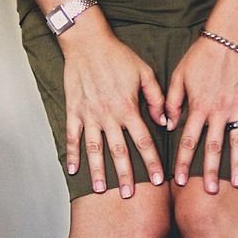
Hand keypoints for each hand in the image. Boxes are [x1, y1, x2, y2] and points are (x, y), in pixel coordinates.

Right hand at [59, 15, 166, 196]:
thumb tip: (165, 121)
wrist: (87, 42)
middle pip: (119, 151)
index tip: (159, 180)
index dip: (152, 162)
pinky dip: (72, 154)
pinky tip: (73, 170)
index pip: (143, 141)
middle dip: (125, 175)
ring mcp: (89, 115)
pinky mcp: (74, 111)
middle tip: (128, 195)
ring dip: (97, 171)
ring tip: (100, 190)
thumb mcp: (145, 72)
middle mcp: (108, 115)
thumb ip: (157, 98)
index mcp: (128, 107)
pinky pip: (72, 136)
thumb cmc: (117, 55)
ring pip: (95, 149)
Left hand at [165, 35, 237, 192]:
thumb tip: (168, 124)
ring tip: (237, 183)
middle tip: (210, 191)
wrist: (229, 36)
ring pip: (237, 141)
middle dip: (210, 171)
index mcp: (198, 106)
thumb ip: (171, 101)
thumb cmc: (201, 55)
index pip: (189, 140)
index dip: (184, 162)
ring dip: (236, 164)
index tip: (180, 180)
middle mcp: (218, 110)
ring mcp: (237, 107)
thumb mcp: (178, 76)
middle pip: (213, 147)